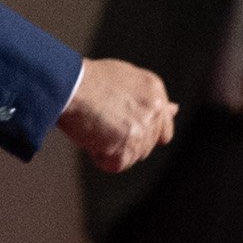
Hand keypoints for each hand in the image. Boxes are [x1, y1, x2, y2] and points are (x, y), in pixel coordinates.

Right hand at [59, 58, 177, 173]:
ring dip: (110, 149)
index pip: (164, 128)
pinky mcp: (126, 146)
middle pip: (146, 146)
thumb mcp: (124, 78)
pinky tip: (90, 137)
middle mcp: (154, 110)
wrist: (68, 85)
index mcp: (155, 91)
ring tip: (93, 126)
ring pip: (132, 156)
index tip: (124, 132)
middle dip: (124, 142)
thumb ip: (149, 97)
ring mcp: (142, 129)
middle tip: (100, 123)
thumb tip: (175, 110)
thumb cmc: (86, 79)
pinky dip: (100, 157)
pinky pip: (116, 165)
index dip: (143, 134)